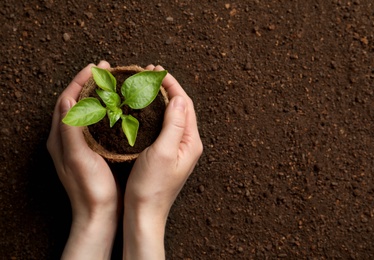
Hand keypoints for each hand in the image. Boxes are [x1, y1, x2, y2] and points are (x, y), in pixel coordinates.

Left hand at [47, 61, 118, 259]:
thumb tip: (67, 99)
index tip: (97, 68)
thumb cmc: (89, 188)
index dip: (80, 81)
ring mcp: (82, 144)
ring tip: (115, 85)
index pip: (67, 100)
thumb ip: (70, 129)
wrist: (99, 213)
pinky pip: (98, 124)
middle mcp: (69, 138)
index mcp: (61, 138)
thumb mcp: (77, 158)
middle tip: (108, 71)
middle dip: (90, 84)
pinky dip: (107, 111)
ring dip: (99, 96)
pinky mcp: (94, 150)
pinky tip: (120, 108)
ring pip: (88, 112)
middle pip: (77, 103)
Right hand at [123, 65, 202, 258]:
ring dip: (161, 99)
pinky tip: (143, 109)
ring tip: (145, 86)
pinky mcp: (166, 155)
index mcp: (191, 142)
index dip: (172, 84)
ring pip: (171, 116)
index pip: (185, 104)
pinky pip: (163, 126)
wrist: (144, 214)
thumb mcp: (164, 152)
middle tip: (149, 73)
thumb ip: (174, 124)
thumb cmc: (152, 187)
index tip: (156, 70)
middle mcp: (187, 144)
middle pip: (180, 108)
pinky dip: (155, 113)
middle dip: (166, 88)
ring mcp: (177, 150)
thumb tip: (179, 98)